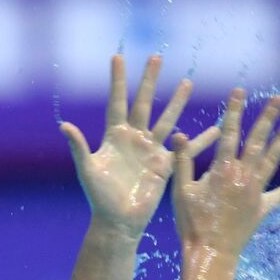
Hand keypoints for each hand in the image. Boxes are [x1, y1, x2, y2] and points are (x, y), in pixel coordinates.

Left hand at [60, 54, 192, 238]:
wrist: (119, 222)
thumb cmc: (99, 198)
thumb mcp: (87, 171)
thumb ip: (79, 147)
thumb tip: (64, 125)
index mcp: (114, 137)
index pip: (116, 102)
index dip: (117, 80)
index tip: (118, 57)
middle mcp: (133, 139)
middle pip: (144, 103)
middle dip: (150, 81)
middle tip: (157, 57)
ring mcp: (150, 150)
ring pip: (166, 120)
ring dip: (177, 102)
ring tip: (188, 82)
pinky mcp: (164, 165)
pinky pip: (185, 149)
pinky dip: (200, 140)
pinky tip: (215, 129)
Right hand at [170, 90, 279, 255]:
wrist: (210, 252)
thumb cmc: (191, 223)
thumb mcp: (181, 191)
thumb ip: (183, 161)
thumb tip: (179, 134)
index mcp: (222, 170)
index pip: (230, 133)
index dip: (235, 111)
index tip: (240, 91)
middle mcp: (242, 176)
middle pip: (258, 140)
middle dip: (268, 117)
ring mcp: (255, 192)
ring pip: (272, 159)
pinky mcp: (262, 208)